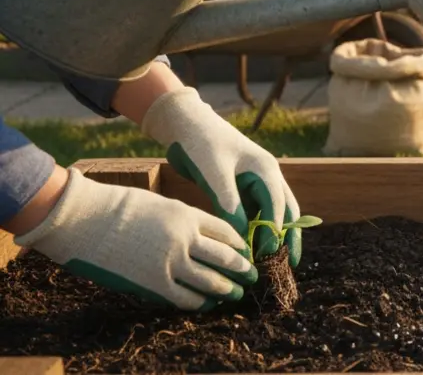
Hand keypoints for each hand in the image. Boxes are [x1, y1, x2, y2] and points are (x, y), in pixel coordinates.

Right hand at [14, 167, 255, 311]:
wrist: (85, 219)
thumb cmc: (118, 207)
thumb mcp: (161, 204)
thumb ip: (182, 219)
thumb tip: (199, 236)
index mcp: (188, 215)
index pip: (226, 232)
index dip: (239, 244)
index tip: (246, 251)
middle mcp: (185, 239)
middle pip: (225, 257)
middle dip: (242, 268)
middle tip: (252, 275)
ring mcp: (170, 262)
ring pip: (210, 280)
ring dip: (227, 288)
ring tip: (236, 292)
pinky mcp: (153, 283)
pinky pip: (185, 297)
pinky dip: (200, 302)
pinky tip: (207, 303)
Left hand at [140, 87, 303, 265]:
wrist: (186, 124)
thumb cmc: (201, 144)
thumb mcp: (214, 174)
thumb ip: (229, 204)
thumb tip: (241, 237)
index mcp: (266, 169)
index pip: (277, 208)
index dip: (273, 234)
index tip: (265, 256)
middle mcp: (268, 176)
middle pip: (287, 211)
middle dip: (290, 237)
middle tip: (291, 264)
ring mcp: (257, 181)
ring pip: (275, 213)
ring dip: (276, 235)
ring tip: (277, 260)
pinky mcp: (243, 187)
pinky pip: (257, 211)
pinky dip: (259, 229)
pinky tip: (254, 246)